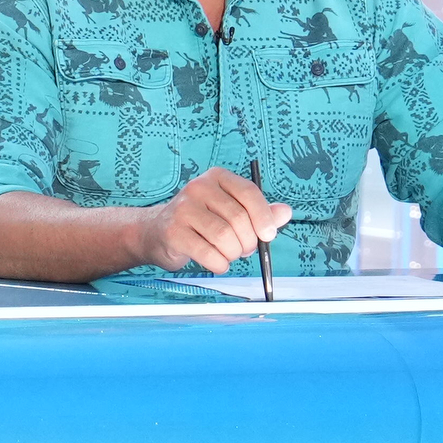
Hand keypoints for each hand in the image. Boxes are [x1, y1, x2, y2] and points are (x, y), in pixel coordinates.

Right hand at [133, 166, 290, 274]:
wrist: (156, 233)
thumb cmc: (201, 222)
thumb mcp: (232, 211)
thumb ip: (260, 212)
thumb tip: (285, 212)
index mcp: (217, 177)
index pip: (248, 193)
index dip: (263, 216)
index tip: (268, 235)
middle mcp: (198, 188)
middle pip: (238, 218)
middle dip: (248, 241)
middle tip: (245, 249)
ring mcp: (183, 209)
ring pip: (224, 237)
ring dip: (233, 254)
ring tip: (229, 255)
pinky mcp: (173, 232)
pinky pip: (208, 253)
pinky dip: (219, 264)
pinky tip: (217, 263)